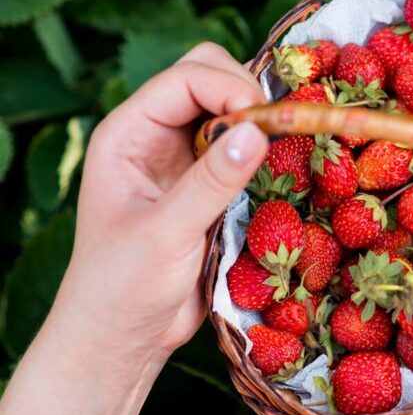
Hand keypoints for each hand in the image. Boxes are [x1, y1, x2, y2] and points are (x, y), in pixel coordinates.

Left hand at [58, 43, 268, 362]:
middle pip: (210, 78)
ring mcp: (185, 160)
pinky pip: (245, 150)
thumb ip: (212, 182)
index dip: (230, 87)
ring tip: (287, 151)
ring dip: (262, 125)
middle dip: (249, 96)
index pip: (186, 78)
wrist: (124, 336)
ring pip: (233, 112)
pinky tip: (285, 173)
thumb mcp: (167, 233)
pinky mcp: (210, 187)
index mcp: (129, 133)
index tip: (267, 121)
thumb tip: (258, 131)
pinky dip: (269, 154)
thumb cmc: (124, 286)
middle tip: (279, 133)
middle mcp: (156, 136)